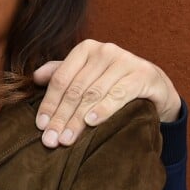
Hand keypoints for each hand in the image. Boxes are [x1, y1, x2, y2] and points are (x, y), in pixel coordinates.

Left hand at [32, 39, 181, 146]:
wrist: (153, 86)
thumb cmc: (114, 83)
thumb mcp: (87, 77)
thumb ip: (63, 74)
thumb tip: (35, 77)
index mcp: (86, 49)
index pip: (61, 79)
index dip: (49, 103)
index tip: (40, 126)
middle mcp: (105, 51)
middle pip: (75, 89)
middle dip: (61, 117)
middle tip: (51, 140)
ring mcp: (125, 60)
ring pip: (93, 94)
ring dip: (78, 119)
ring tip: (67, 139)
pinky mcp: (142, 74)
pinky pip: (119, 94)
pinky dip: (104, 109)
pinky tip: (91, 122)